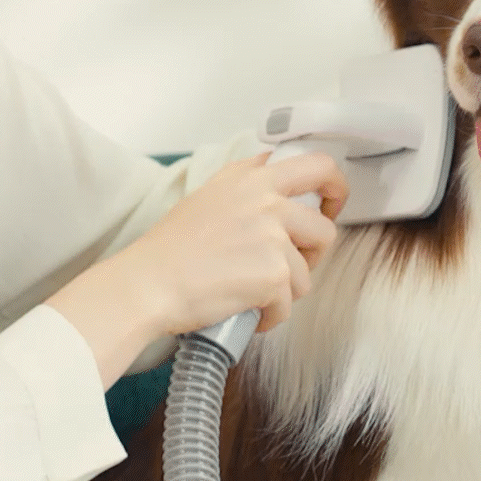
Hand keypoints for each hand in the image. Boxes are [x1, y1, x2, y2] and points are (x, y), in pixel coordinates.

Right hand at [128, 151, 348, 335]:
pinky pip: (288, 304)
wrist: (147, 284)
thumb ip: (247, 184)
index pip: (317, 164)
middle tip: (298, 262)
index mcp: (252, 178)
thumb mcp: (210, 196)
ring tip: (253, 293)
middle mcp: (267, 200)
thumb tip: (277, 179)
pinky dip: (269, 315)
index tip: (328, 205)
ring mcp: (273, 237)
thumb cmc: (170, 249)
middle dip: (318, 249)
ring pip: (307, 273)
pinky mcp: (274, 274)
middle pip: (326, 225)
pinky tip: (245, 311)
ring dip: (285, 290)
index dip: (333, 187)